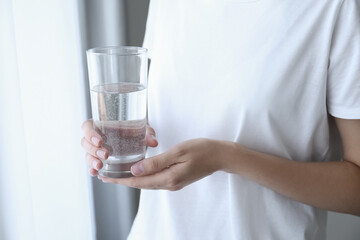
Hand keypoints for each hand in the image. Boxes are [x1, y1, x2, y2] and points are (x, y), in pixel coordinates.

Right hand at [81, 119, 157, 175]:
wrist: (139, 139)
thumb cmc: (137, 131)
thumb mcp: (143, 129)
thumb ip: (148, 133)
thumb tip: (153, 142)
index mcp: (102, 125)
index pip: (87, 126)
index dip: (90, 133)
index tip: (100, 141)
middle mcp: (96, 137)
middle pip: (85, 142)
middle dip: (93, 150)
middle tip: (105, 155)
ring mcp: (96, 150)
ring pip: (87, 154)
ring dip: (92, 161)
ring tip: (100, 166)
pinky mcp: (100, 160)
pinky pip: (92, 165)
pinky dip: (92, 169)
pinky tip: (96, 173)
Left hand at [98, 138, 230, 190]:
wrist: (220, 156)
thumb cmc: (201, 150)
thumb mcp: (178, 152)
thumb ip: (156, 162)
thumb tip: (135, 169)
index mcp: (168, 178)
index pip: (138, 182)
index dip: (120, 180)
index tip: (105, 178)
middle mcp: (169, 184)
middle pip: (140, 185)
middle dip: (122, 181)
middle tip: (106, 176)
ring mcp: (173, 183)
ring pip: (147, 183)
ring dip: (131, 180)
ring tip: (117, 174)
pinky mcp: (176, 179)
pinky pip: (155, 180)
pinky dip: (143, 177)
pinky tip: (138, 171)